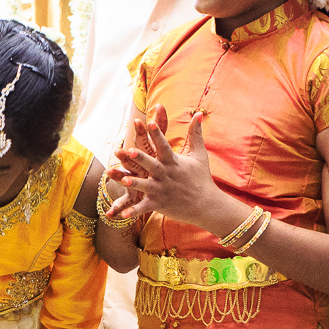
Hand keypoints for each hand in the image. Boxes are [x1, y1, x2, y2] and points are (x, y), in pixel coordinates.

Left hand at [108, 107, 234, 229]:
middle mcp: (166, 175)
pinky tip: (122, 214)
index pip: (164, 145)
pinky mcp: (159, 204)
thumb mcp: (199, 154)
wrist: (207, 205)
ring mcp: (162, 190)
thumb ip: (195, 134)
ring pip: (145, 185)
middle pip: (152, 164)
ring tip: (123, 179)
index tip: (149, 122)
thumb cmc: (201, 178)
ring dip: (134, 182)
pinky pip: (144, 208)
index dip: (157, 134)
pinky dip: (134, 211)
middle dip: (140, 158)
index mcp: (174, 162)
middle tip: (128, 149)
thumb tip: (198, 113)